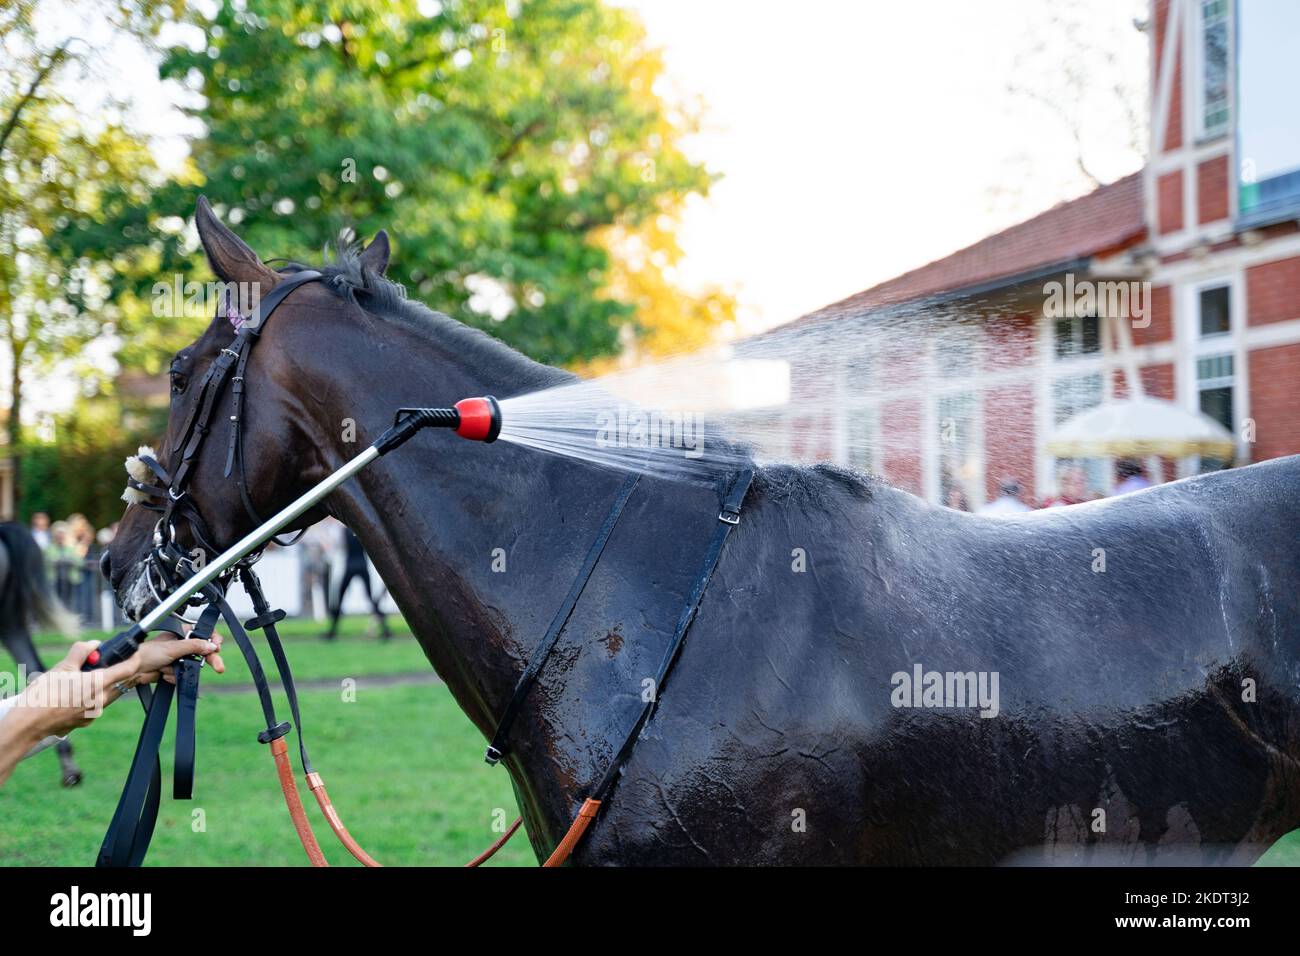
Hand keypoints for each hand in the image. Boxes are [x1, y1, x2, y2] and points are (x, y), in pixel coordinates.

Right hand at [12, 634, 222, 740]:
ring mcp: (96, 712)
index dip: (135, 659)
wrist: (29, 724)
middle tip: (121, 662)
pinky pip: (99, 705)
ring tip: (98, 676)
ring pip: (112, 694)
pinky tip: (82, 694)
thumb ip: (81, 652)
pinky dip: (96, 697)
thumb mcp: (62, 667)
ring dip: (111, 684)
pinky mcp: (87, 721)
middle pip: (123, 682)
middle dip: (125, 671)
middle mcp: (102, 699)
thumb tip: (94, 644)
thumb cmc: (44, 695)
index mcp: (99, 683)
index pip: (128, 668)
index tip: (137, 652)